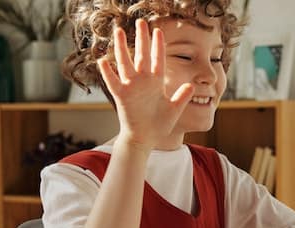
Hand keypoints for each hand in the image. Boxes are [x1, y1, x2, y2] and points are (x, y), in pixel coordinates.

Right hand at [98, 19, 194, 147]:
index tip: (158, 31)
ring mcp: (131, 87)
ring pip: (125, 63)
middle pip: (141, 55)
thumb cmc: (159, 124)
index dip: (158, 45)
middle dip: (141, 39)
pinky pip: (113, 82)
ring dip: (122, 48)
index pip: (158, 59)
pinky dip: (108, 72)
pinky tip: (103, 60)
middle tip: (140, 22)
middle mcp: (143, 81)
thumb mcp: (174, 109)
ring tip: (119, 31)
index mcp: (156, 82)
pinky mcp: (122, 96)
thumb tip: (191, 86)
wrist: (146, 138)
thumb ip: (181, 96)